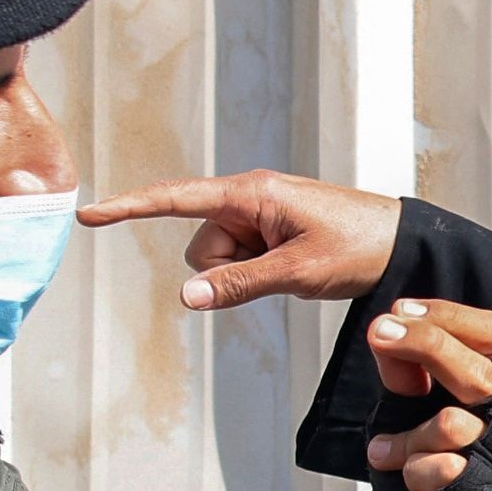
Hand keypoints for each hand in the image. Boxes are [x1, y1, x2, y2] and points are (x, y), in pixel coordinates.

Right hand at [78, 170, 399, 310]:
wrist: (401, 245)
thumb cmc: (357, 245)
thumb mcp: (298, 270)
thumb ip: (239, 284)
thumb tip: (187, 297)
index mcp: (250, 193)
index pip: (175, 199)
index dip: (129, 209)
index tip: (89, 215)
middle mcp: (248, 199)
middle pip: (201, 248)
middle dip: (225, 271)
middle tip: (281, 270)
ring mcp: (257, 218)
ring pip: (218, 262)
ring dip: (244, 275)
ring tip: (294, 267)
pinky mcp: (268, 234)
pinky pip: (239, 265)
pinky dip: (256, 275)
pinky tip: (294, 268)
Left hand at [360, 299, 491, 490]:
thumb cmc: (433, 474)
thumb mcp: (413, 410)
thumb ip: (409, 372)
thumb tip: (390, 327)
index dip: (452, 318)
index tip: (399, 312)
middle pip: (485, 373)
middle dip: (427, 347)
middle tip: (379, 334)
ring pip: (457, 426)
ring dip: (409, 438)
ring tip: (387, 451)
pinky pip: (450, 473)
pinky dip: (417, 473)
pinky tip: (412, 481)